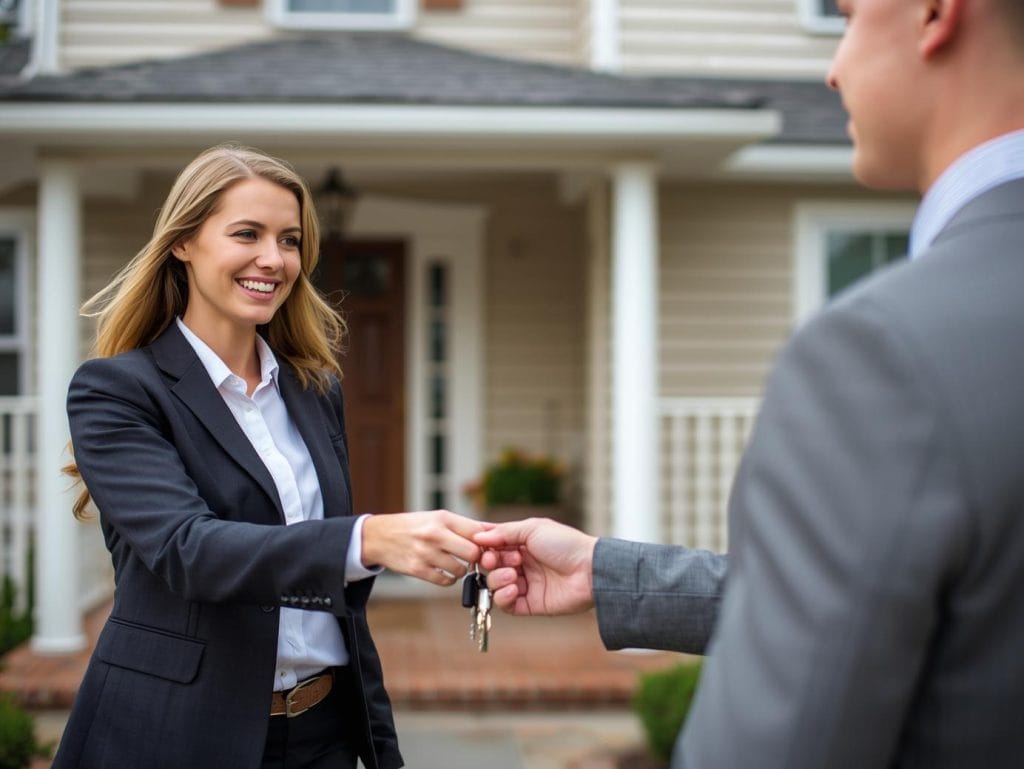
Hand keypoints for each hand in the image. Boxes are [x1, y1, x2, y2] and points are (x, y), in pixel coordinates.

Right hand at [361, 510, 483, 585]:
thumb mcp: (438, 518)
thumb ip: (466, 525)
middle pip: (473, 553)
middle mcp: (434, 535)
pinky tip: (445, 571)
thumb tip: (495, 530)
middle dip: (477, 559)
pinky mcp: (417, 570)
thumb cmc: (415, 526)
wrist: (380, 536)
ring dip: (462, 570)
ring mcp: (425, 553)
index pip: (477, 531)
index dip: (488, 542)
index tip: (489, 547)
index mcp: (442, 518)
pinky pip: (445, 581)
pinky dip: (449, 579)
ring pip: (460, 570)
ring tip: (456, 564)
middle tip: (474, 559)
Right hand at [474, 518, 596, 615]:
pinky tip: (514, 588)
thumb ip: (504, 532)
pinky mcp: (530, 604)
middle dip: (490, 562)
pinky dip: (504, 597)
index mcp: (522, 544)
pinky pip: (506, 605)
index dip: (484, 546)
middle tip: (494, 559)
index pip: (494, 545)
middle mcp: (522, 564)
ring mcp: (526, 584)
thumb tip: (478, 537)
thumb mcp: (533, 529)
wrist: (589, 570)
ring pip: (496, 585)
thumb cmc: (566, 544)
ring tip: (513, 574)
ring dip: (498, 579)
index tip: (478, 545)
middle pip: (492, 566)